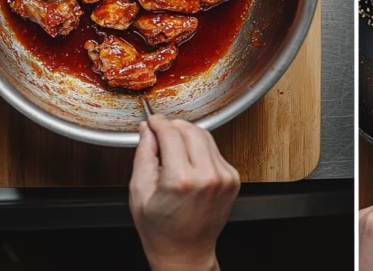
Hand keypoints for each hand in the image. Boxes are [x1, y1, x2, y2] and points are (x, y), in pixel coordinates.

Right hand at [129, 114, 239, 270]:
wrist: (185, 252)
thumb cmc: (161, 229)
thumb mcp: (139, 192)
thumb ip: (143, 155)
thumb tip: (146, 130)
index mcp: (181, 180)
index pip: (170, 133)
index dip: (158, 123)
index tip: (152, 121)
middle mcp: (207, 177)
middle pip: (189, 129)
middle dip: (172, 126)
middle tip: (160, 133)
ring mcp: (224, 177)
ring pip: (205, 136)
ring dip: (187, 135)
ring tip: (173, 148)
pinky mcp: (232, 178)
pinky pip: (214, 150)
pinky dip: (200, 149)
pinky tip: (188, 162)